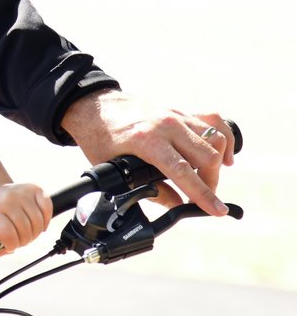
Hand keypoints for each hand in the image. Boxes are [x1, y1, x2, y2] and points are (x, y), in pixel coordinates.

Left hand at [0, 182, 51, 253]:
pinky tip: (40, 223)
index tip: (11, 245)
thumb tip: (8, 251)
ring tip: (28, 233)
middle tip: (21, 240)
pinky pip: (47, 206)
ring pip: (37, 220)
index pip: (7, 233)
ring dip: (36, 232)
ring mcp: (21, 192)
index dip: (12, 244)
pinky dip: (47, 218)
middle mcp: (7, 199)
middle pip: (25, 228)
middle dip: (25, 240)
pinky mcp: (34, 188)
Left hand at [59, 89, 233, 215]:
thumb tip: (176, 204)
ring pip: (216, 138)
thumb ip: (147, 188)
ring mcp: (175, 114)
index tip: (217, 210)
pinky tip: (223, 155)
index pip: (183, 171)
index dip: (202, 193)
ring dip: (217, 163)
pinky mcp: (180, 110)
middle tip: (201, 197)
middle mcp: (166, 125)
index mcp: (147, 140)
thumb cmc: (99, 137)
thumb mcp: (113, 168)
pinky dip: (224, 138)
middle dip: (210, 182)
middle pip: (208, 156)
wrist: (92, 105)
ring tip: (206, 179)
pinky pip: (213, 121)